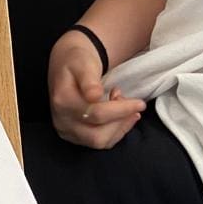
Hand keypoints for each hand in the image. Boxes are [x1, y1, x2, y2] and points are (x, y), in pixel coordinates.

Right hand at [47, 31, 144, 149]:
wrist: (66, 65)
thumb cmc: (78, 61)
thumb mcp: (84, 62)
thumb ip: (89, 79)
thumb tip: (94, 95)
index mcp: (63, 100)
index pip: (96, 113)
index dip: (121, 110)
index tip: (140, 103)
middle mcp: (62, 120)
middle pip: (97, 135)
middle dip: (121, 122)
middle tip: (132, 104)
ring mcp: (66, 130)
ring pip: (98, 142)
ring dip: (119, 128)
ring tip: (127, 109)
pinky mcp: (73, 136)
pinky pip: (98, 142)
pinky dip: (115, 132)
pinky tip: (122, 117)